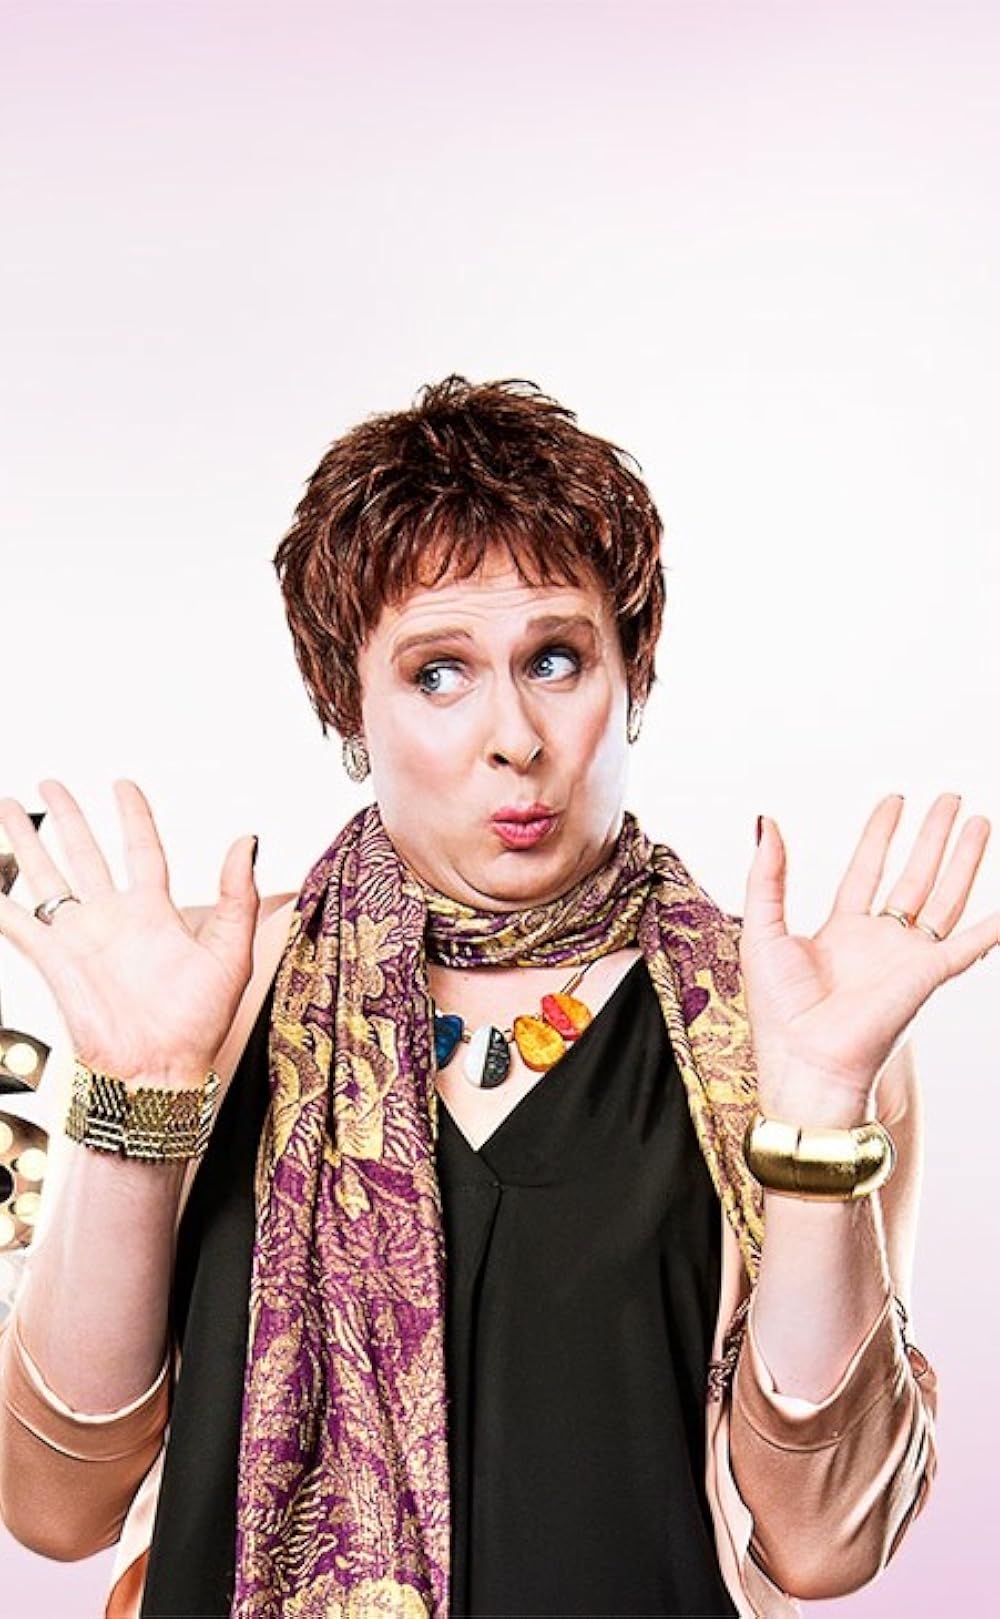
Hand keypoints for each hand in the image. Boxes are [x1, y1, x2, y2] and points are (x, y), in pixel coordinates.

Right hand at [0, 779, 258, 1085]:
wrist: (158, 1071)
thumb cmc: (198, 1022)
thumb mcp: (230, 952)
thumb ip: (236, 895)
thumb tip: (248, 838)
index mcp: (155, 912)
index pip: (141, 849)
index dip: (132, 816)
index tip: (122, 785)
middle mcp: (113, 918)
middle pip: (84, 852)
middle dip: (68, 817)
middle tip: (50, 782)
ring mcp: (79, 936)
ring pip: (46, 875)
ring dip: (27, 841)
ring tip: (8, 806)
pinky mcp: (53, 960)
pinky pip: (16, 922)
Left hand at [740, 793, 997, 1120]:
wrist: (803, 1058)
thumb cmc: (777, 1009)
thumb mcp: (762, 929)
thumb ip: (767, 876)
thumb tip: (767, 822)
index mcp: (841, 933)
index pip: (866, 871)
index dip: (880, 835)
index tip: (894, 801)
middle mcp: (879, 943)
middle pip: (914, 878)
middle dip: (933, 838)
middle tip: (952, 800)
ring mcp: (906, 959)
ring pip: (944, 898)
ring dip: (963, 860)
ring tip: (980, 822)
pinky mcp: (926, 976)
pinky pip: (969, 945)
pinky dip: (992, 927)